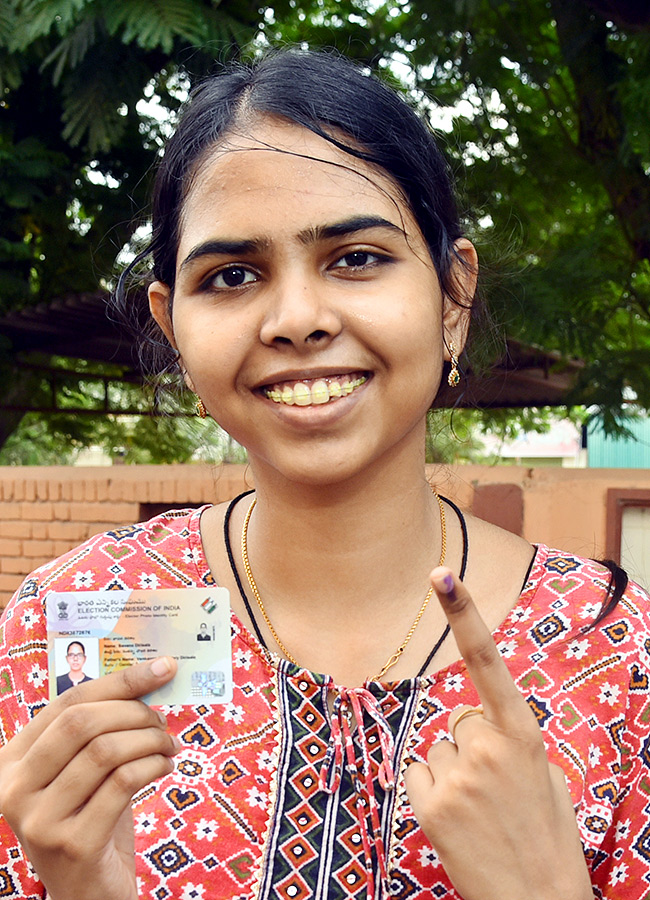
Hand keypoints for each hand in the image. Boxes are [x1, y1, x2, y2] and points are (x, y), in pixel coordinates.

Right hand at [0, 657, 178, 899]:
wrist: (87, 893)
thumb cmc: (91, 818)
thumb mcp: (83, 771)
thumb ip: (99, 729)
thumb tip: (151, 676)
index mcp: (13, 761)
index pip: (68, 702)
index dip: (120, 681)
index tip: (162, 668)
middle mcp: (15, 789)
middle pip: (82, 723)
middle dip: (134, 712)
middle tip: (163, 720)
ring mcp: (40, 820)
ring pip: (105, 751)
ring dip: (150, 740)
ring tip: (168, 745)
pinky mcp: (73, 844)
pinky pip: (123, 783)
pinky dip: (153, 766)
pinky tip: (164, 766)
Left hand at [405, 569, 592, 899]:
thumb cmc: (544, 833)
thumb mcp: (543, 773)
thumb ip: (508, 734)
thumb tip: (471, 718)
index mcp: (523, 733)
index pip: (487, 660)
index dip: (463, 613)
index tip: (441, 575)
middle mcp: (485, 747)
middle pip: (457, 718)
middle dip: (471, 743)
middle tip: (499, 789)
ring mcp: (455, 776)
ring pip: (437, 746)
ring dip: (453, 769)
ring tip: (481, 809)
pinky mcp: (428, 804)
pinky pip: (417, 771)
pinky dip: (432, 788)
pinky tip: (458, 818)